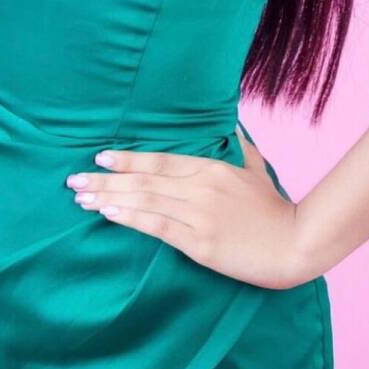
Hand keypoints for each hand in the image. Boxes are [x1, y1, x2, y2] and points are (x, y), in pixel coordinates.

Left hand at [65, 123, 309, 289]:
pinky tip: (109, 213)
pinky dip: (131, 217)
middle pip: (144, 180)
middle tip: (73, 180)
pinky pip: (158, 226)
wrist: (295, 243)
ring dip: (109, 199)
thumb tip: (230, 125)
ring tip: (81, 199)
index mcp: (211, 168)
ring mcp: (199, 214)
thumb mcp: (256, 168)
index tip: (100, 157)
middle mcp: (200, 187)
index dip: (128, 159)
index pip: (160, 161)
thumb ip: (238, 146)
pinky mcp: (200, 242)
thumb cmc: (274, 209)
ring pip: (145, 201)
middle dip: (106, 180)